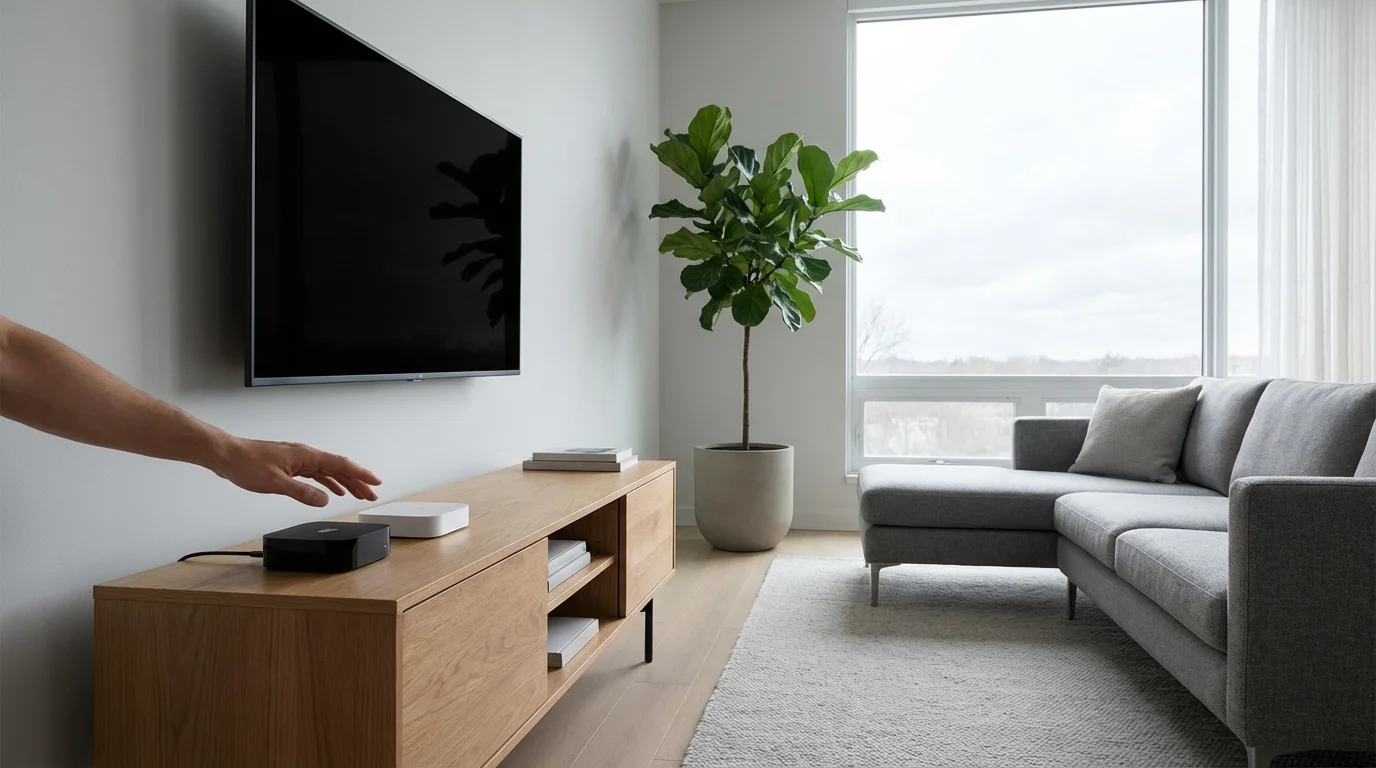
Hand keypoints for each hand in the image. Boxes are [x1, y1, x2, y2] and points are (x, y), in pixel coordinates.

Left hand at [209, 437, 381, 507]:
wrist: (227, 455)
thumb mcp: (276, 483)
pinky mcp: (290, 465)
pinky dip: (327, 482)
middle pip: (338, 468)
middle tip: (372, 493)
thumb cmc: (246, 463)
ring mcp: (298, 460)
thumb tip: (324, 500)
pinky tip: (331, 490)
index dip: (360, 474)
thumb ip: (302, 493)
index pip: (340, 464)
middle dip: (357, 481)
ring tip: (357, 494)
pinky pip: (316, 474)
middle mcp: (305, 455)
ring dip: (344, 483)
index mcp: (305, 455)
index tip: (375, 481)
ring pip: (328, 471)